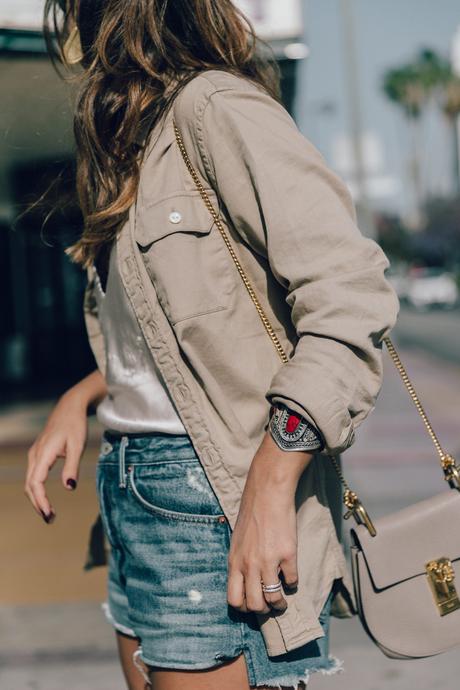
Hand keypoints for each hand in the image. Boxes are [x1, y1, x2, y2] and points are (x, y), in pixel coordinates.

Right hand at [24, 370, 106, 522]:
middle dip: (38, 504)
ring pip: (29, 482)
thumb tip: (69, 487)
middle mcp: (35, 455)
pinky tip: (45, 498)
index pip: (35, 483)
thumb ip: (72, 466)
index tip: (49, 514)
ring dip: (37, 499)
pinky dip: (37, 490)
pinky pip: (33, 476)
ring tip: (49, 513)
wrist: (70, 406)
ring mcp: (35, 454)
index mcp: (43, 453)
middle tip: (50, 520)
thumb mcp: (77, 445)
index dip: (41, 501)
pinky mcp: (38, 454)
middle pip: (29, 486)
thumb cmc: (75, 424)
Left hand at [227, 430, 313, 613]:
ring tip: (283, 599)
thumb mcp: (237, 541)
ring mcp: (269, 562)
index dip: (244, 608)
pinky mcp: (287, 555)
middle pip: (254, 606)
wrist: (268, 493)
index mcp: (235, 562)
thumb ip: (240, 562)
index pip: (234, 600)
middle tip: (269, 604)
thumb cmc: (252, 515)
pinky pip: (292, 581)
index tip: (253, 603)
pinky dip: (293, 583)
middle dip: (263, 611)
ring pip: (273, 599)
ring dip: (280, 603)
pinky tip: (291, 576)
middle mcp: (250, 565)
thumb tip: (246, 584)